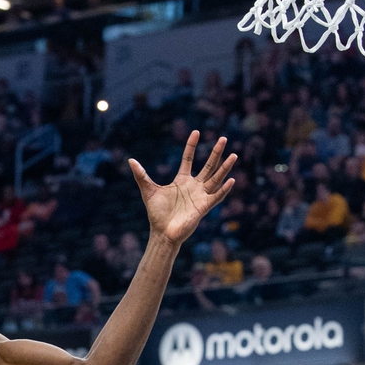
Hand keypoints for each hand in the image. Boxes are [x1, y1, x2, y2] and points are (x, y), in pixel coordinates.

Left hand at [130, 131, 236, 245]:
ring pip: (216, 178)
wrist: (162, 232)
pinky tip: (231, 181)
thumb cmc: (156, 213)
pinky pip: (217, 197)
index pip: (188, 159)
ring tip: (234, 155)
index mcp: (181, 180)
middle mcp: (194, 186)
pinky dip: (224, 190)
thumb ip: (141, 175)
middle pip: (208, 166)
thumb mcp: (148, 191)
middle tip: (223, 138)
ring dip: (225, 168)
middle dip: (215, 152)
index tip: (195, 132)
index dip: (191, 146)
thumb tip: (130, 160)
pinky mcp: (204, 207)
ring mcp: (200, 196)